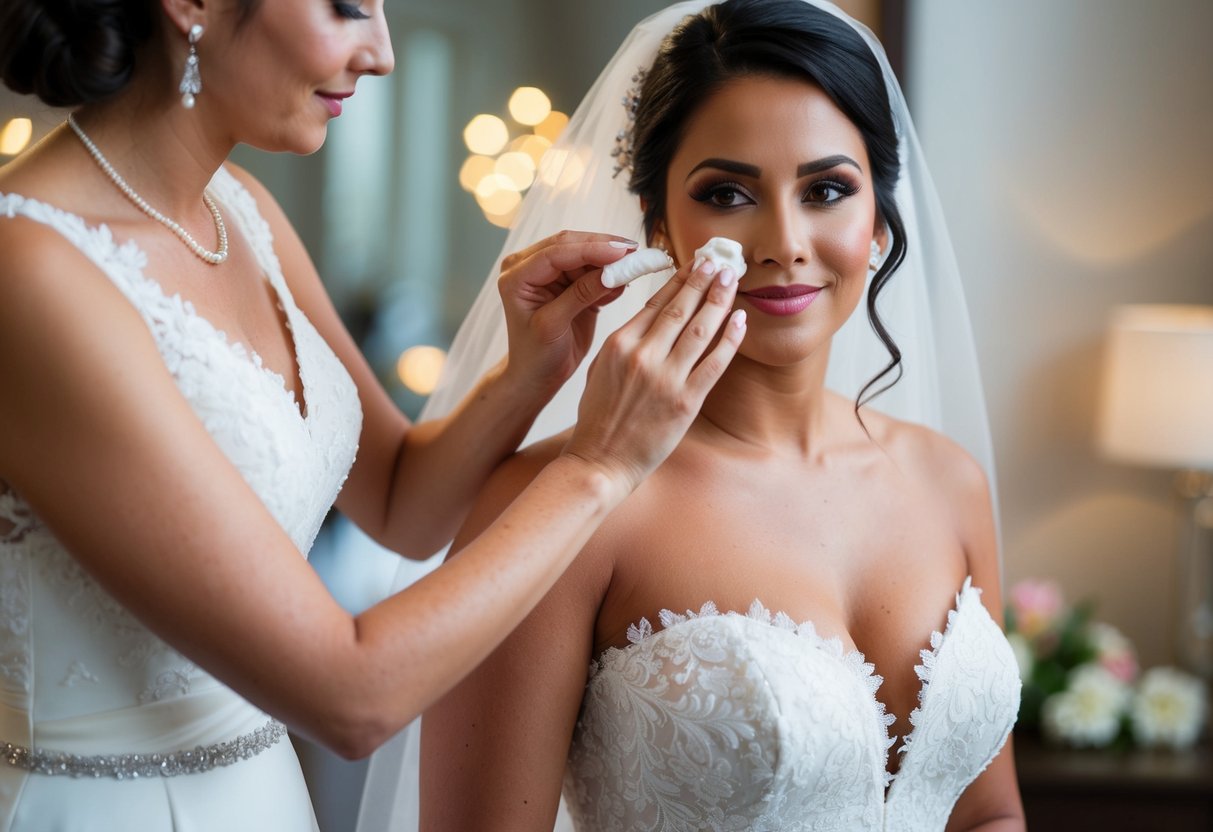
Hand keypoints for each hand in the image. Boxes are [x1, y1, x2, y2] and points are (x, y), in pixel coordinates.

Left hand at [497, 230, 638, 399]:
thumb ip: (580, 295)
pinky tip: (623, 283)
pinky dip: (609, 275)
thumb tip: (611, 272)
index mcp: (516, 276)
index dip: (591, 249)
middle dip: (604, 248)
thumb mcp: (554, 326)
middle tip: (635, 252)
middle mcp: (529, 267)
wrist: (537, 374)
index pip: (556, 252)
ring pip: (585, 254)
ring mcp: (549, 272)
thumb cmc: (536, 356)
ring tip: (634, 267)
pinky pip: (592, 269)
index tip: (622, 251)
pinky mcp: (567, 281)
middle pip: (571, 245)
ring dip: (610, 261)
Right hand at [563, 257, 745, 494]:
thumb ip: (625, 342)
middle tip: (720, 261)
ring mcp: (666, 378)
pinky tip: (741, 320)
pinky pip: (714, 363)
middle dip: (703, 280)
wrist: (600, 461)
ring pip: (700, 329)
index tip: (694, 264)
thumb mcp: (600, 369)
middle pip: (681, 308)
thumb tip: (651, 317)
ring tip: (732, 280)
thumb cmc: (598, 418)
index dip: (679, 280)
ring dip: (719, 300)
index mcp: (619, 343)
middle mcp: (643, 356)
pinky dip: (730, 340)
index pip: (655, 302)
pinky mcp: (685, 401)